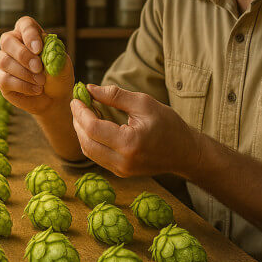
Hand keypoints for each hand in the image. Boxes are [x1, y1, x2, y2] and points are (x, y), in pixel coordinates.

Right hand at [0, 16, 73, 115]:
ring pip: (5, 61)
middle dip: (23, 55)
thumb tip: (42, 52)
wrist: (55, 97)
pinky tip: (36, 89)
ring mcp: (4, 61)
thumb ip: (54, 55)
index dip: (30, 34)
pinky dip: (23, 85)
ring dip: (25, 73)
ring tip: (41, 81)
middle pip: (7, 40)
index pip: (24, 24)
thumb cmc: (58, 75)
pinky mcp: (1, 79)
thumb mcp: (62, 64)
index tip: (39, 49)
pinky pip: (5, 79)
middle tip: (38, 68)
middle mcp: (13, 44)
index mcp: (29, 34)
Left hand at [69, 84, 198, 177]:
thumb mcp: (144, 103)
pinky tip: (94, 126)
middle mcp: (122, 162)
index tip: (76, 98)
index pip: (93, 128)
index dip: (80, 112)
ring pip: (89, 151)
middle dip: (78, 121)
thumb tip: (90, 89)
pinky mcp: (121, 172)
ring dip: (82, 132)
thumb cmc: (168, 124)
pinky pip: (97, 156)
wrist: (185, 153)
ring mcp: (121, 170)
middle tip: (77, 103)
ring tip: (84, 113)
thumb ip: (115, 96)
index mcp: (129, 143)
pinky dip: (91, 141)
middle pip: (86, 142)